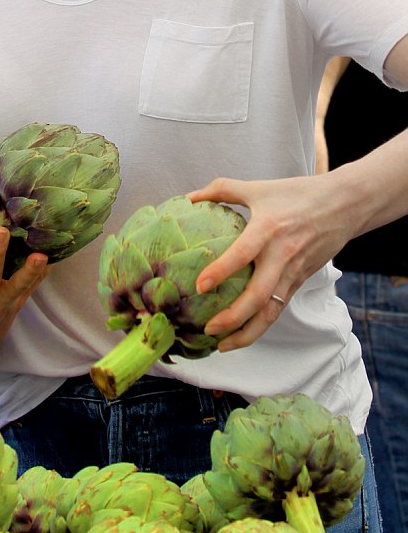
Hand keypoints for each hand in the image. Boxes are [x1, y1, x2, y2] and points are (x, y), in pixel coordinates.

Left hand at [186, 172, 350, 351]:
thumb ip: (221, 190)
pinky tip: (240, 334)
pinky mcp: (300, 281)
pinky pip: (278, 308)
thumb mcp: (258, 187)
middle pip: (258, 296)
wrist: (343, 205)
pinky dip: (260, 325)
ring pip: (270, 312)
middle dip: (232, 318)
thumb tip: (188, 198)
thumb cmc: (297, 193)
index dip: (221, 270)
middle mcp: (281, 255)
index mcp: (268, 228)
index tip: (199, 286)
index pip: (242, 253)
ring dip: (246, 333)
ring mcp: (293, 272)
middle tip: (207, 328)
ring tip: (221, 345)